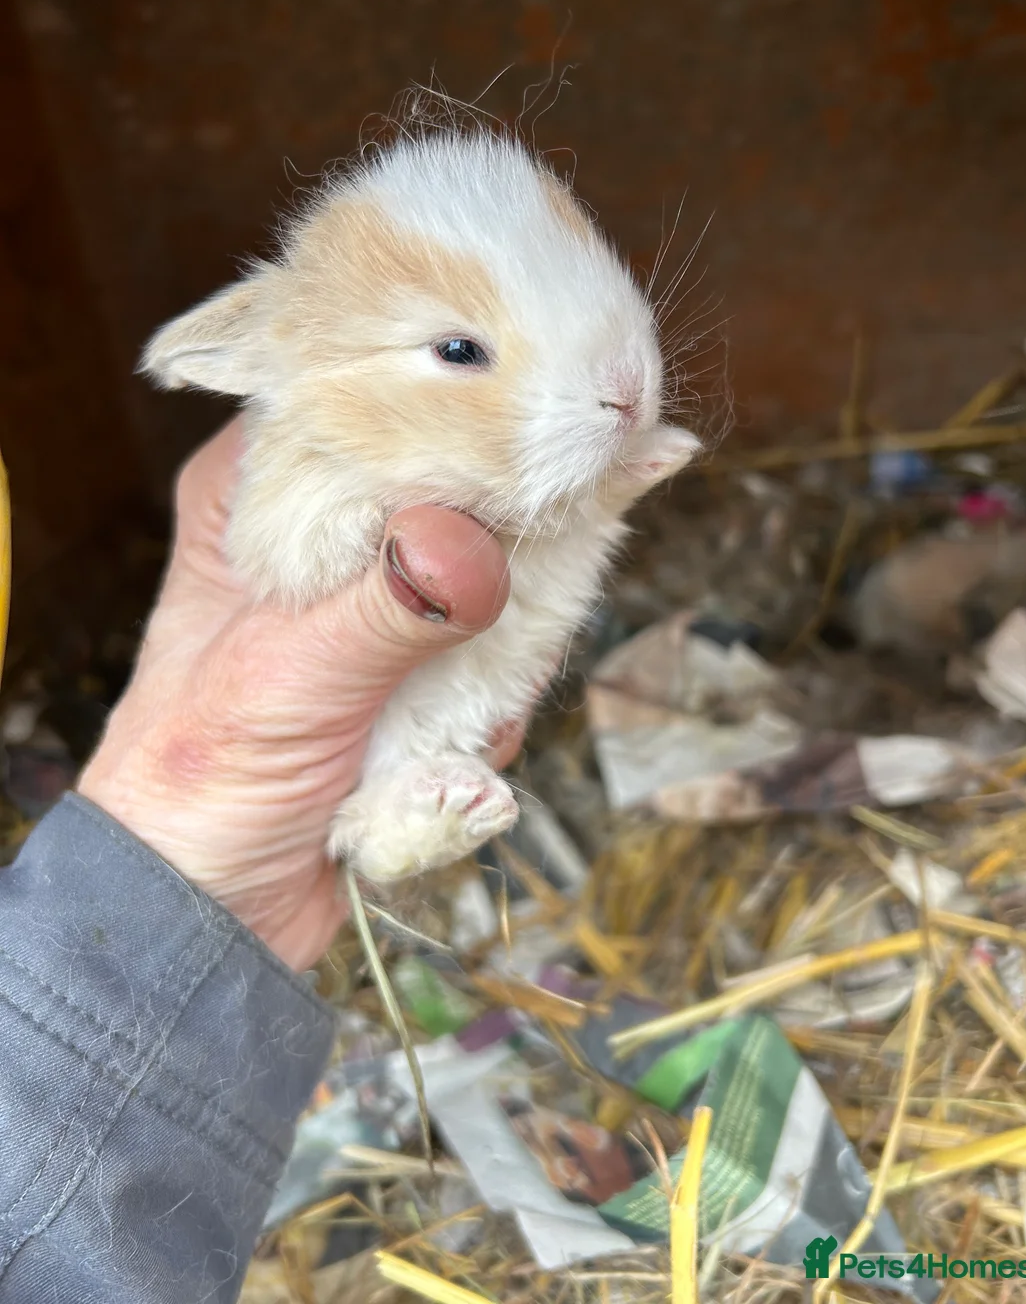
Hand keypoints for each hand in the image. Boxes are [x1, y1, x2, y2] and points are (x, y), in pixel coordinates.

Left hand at [78, 418, 521, 971]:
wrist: (211, 912)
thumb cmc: (199, 784)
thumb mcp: (285, 684)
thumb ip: (386, 610)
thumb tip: (472, 546)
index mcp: (260, 496)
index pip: (370, 404)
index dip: (456, 408)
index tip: (535, 431)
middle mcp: (324, 533)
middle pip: (460, 490)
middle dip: (501, 561)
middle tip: (507, 612)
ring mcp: (378, 602)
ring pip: (497, 579)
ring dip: (498, 657)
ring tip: (451, 721)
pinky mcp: (418, 666)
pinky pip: (498, 656)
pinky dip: (492, 708)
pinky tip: (449, 756)